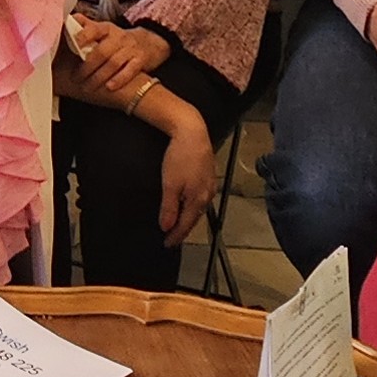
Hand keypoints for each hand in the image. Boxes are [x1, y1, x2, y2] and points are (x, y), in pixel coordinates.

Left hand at [72, 19, 168, 101]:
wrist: (150, 42)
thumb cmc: (118, 40)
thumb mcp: (104, 30)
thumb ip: (86, 27)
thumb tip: (68, 19)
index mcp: (107, 29)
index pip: (94, 29)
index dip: (84, 36)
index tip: (74, 45)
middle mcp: (119, 37)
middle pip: (101, 52)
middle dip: (87, 67)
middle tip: (75, 79)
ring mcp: (131, 48)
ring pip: (113, 63)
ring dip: (98, 77)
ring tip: (87, 87)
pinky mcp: (141, 60)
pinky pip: (130, 70)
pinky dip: (119, 79)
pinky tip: (109, 87)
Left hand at [153, 100, 218, 244]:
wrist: (192, 132)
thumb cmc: (180, 157)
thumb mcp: (170, 184)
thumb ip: (169, 208)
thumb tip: (167, 227)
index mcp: (198, 200)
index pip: (186, 225)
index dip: (175, 236)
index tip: (166, 244)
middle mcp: (207, 195)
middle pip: (194, 218)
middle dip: (183, 229)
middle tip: (171, 238)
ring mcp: (210, 185)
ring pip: (198, 208)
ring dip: (188, 218)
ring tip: (179, 225)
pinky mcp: (209, 176)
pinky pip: (201, 198)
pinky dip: (192, 206)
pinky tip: (188, 205)